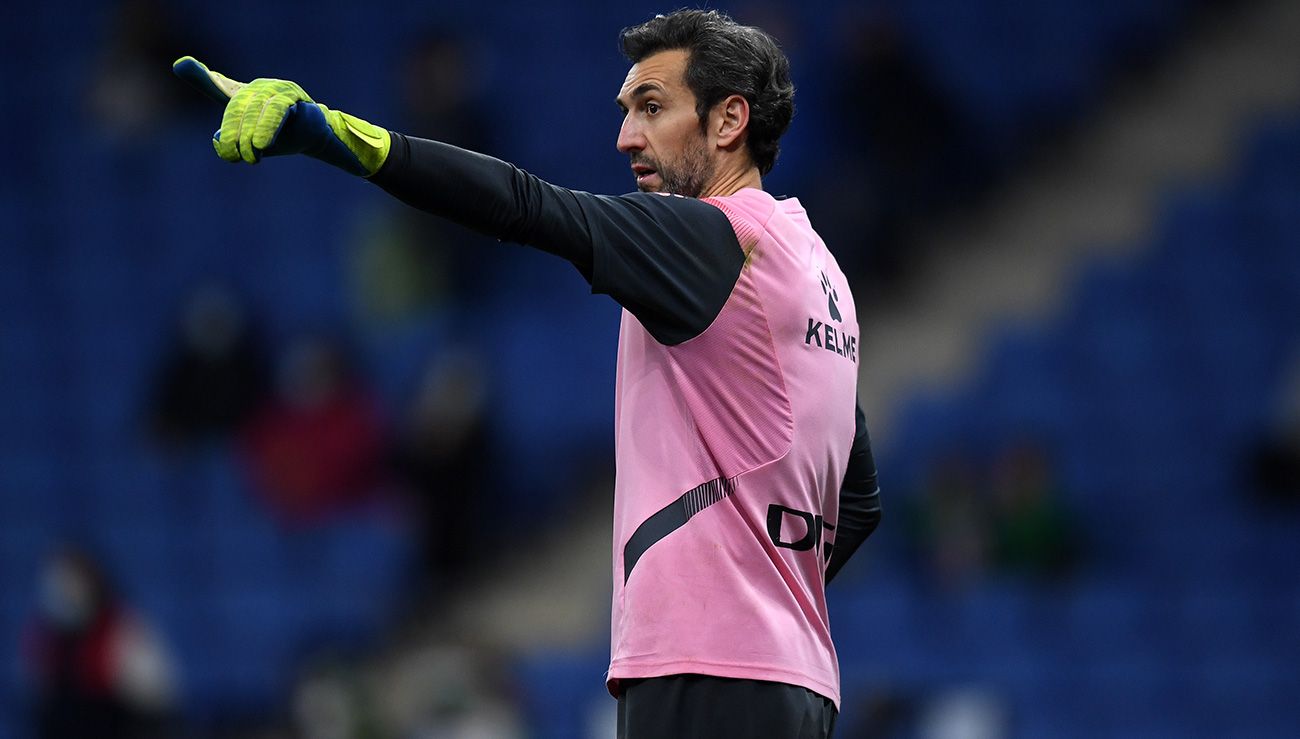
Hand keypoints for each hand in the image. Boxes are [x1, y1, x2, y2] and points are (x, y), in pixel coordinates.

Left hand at [172, 56, 390, 176]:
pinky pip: (276, 109)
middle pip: (234, 107)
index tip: (182, 65)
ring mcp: (273, 88)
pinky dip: (267, 127)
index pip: (217, 85)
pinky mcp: (291, 96)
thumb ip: (228, 143)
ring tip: (251, 156)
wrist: (313, 138)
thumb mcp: (249, 142)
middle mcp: (254, 88)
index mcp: (240, 96)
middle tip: (235, 157)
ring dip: (249, 135)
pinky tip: (262, 144)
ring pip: (253, 108)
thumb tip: (219, 143)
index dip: (200, 76)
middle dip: (232, 134)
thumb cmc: (278, 138)